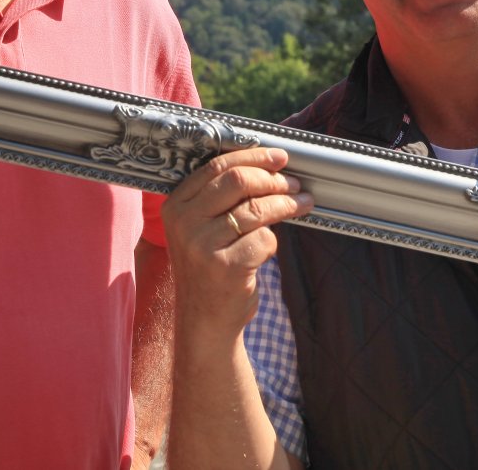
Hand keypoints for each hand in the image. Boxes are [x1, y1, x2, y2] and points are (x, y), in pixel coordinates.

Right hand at [163, 148, 312, 333]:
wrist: (204, 320)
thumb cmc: (210, 267)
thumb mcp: (202, 229)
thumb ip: (222, 198)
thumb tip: (270, 165)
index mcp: (176, 205)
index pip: (217, 166)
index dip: (253, 156)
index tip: (279, 157)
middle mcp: (184, 222)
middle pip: (238, 180)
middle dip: (273, 179)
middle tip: (294, 183)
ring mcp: (203, 246)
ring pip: (257, 209)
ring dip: (286, 204)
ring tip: (301, 203)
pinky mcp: (226, 267)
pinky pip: (265, 239)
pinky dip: (273, 242)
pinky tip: (269, 249)